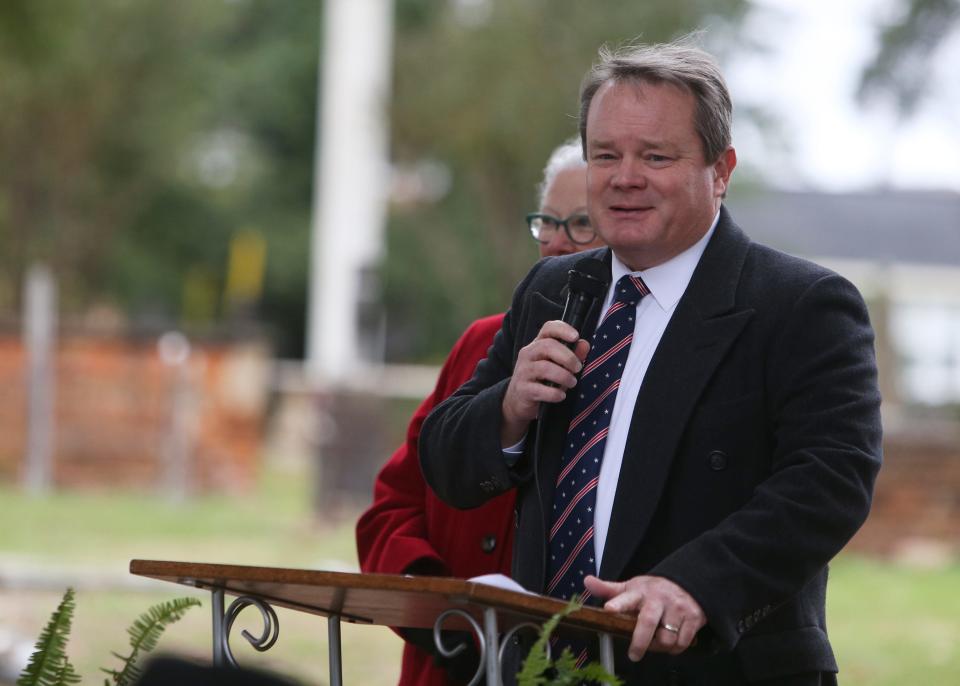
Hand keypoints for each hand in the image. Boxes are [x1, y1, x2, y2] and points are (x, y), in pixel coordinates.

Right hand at [501, 320, 588, 444]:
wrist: (519, 401)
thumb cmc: (542, 380)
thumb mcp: (559, 366)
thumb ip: (573, 355)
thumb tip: (585, 344)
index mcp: (538, 345)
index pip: (548, 328)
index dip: (562, 329)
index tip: (576, 337)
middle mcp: (528, 354)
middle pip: (547, 346)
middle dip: (567, 357)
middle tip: (578, 368)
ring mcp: (523, 371)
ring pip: (544, 368)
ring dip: (564, 376)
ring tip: (572, 383)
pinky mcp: (522, 389)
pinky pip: (540, 389)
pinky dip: (554, 393)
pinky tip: (561, 396)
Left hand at [584, 574, 705, 660]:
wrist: (688, 584)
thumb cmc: (654, 590)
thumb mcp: (631, 587)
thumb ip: (609, 589)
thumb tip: (587, 581)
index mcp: (640, 591)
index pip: (626, 596)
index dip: (617, 603)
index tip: (609, 609)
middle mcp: (659, 598)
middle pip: (648, 622)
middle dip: (640, 642)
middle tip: (633, 654)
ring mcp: (677, 608)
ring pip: (666, 638)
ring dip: (659, 647)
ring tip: (655, 642)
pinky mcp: (693, 618)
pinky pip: (682, 642)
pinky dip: (675, 648)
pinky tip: (671, 642)